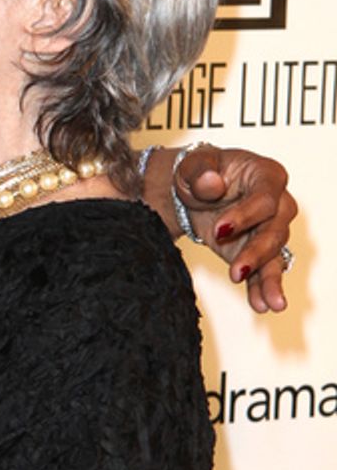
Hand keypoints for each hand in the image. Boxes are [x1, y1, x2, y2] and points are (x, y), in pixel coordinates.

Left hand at [174, 145, 296, 313]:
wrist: (192, 192)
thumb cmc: (199, 171)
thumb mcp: (193, 165)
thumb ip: (200, 171)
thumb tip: (212, 182)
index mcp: (266, 175)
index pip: (265, 199)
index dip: (245, 216)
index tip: (220, 230)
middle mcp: (278, 203)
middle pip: (275, 230)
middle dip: (256, 252)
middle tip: (235, 271)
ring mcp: (272, 229)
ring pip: (275, 255)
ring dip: (268, 279)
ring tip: (267, 302)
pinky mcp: (259, 251)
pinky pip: (265, 271)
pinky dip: (262, 288)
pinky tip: (260, 304)